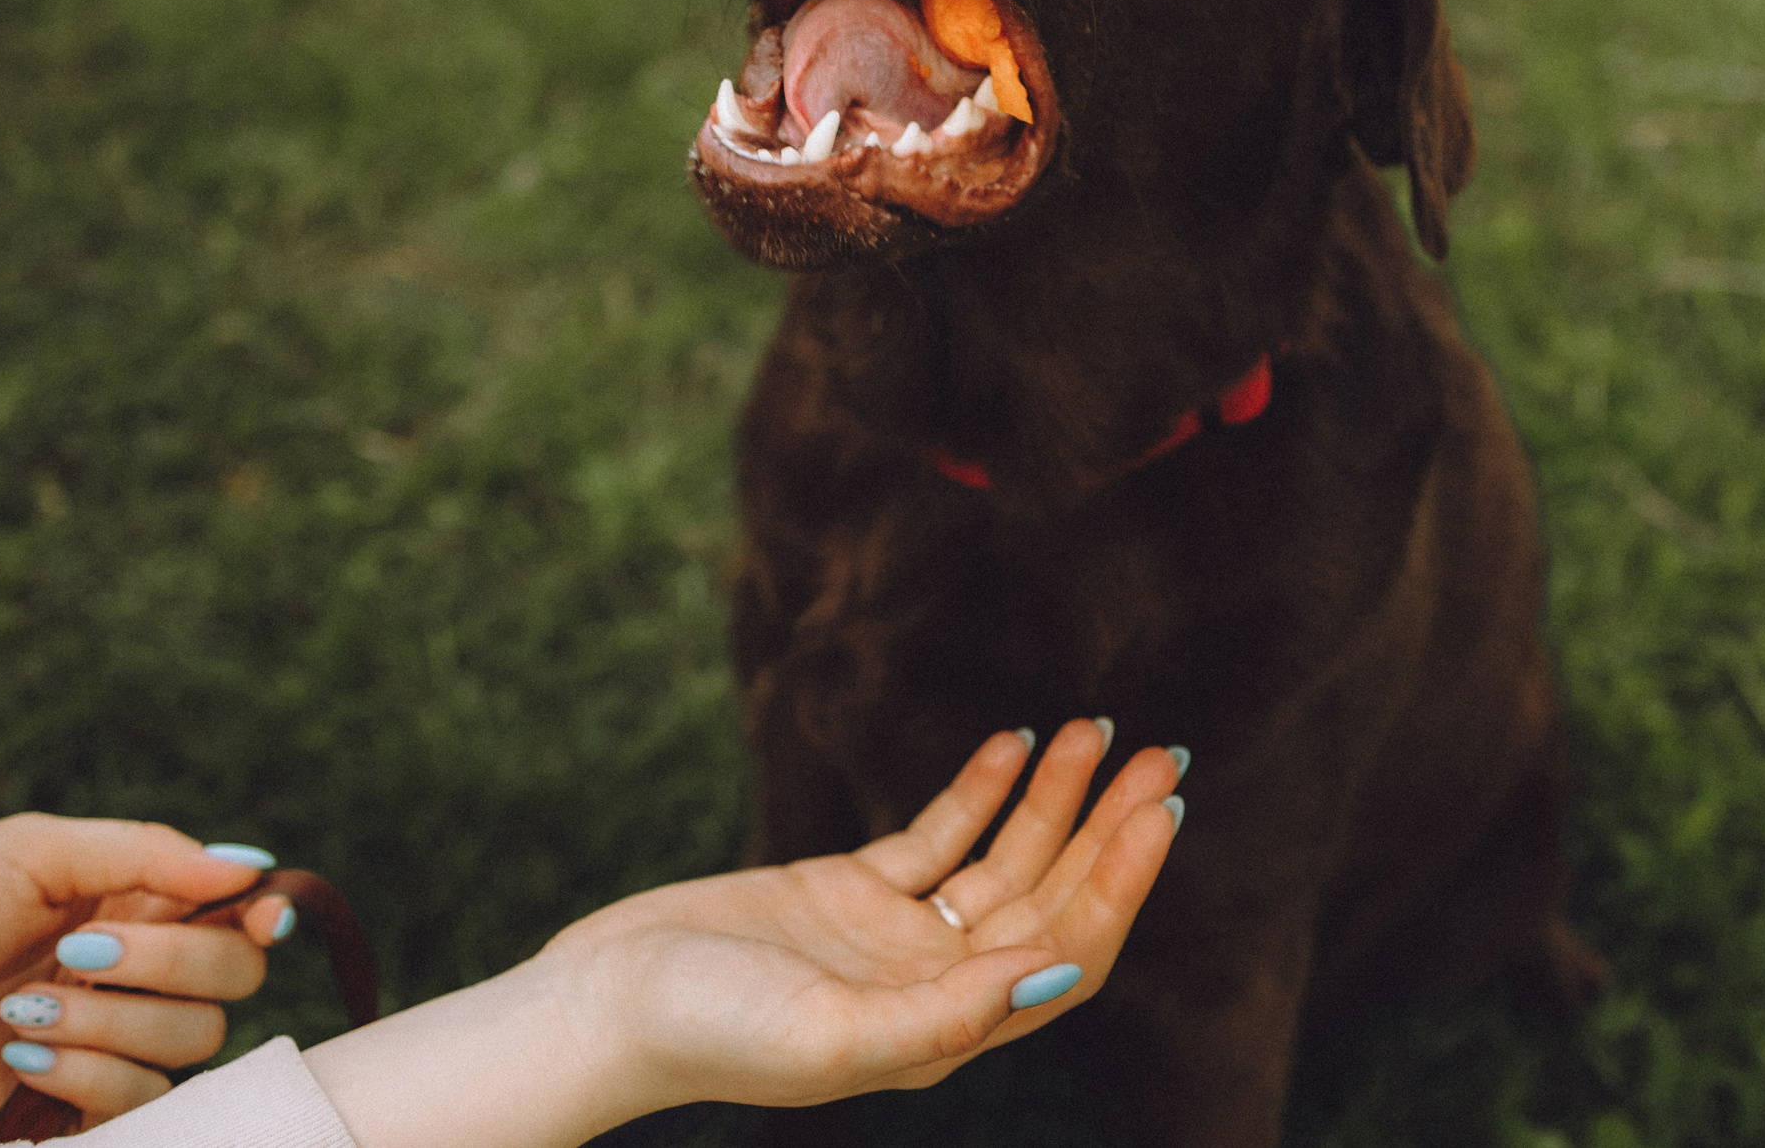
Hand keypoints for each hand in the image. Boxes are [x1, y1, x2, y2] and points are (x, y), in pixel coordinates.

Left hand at [0, 814, 294, 1146]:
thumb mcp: (29, 852)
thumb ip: (146, 852)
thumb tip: (252, 864)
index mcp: (132, 900)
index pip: (240, 908)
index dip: (267, 913)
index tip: (260, 917)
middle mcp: (137, 970)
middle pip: (235, 974)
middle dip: (169, 963)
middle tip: (78, 953)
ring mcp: (112, 1041)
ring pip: (195, 1040)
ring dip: (111, 1024)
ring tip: (22, 1014)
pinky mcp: (83, 1107)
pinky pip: (145, 1101)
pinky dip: (88, 1077)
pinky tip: (19, 1060)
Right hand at [304, 720, 1183, 1147]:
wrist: (601, 1003)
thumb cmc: (707, 1031)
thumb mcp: (832, 1034)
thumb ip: (949, 1014)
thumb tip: (1062, 974)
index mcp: (945, 1033)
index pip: (1068, 954)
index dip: (1119, 886)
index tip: (1158, 814)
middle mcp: (935, 988)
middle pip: (1048, 900)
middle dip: (1106, 829)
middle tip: (1162, 756)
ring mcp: (894, 939)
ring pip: (1001, 860)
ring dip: (1052, 799)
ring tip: (1098, 730)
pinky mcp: (847, 892)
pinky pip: (935, 836)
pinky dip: (977, 789)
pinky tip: (1014, 739)